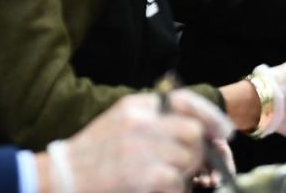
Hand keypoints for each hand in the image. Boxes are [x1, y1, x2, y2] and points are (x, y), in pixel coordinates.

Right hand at [59, 91, 230, 192]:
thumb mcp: (120, 121)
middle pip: (193, 132)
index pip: (186, 102)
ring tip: (162, 178)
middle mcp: (142, 122)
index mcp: (137, 106)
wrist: (62, 179)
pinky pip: (178, 183)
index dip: (210, 117)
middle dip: (195, 151)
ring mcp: (144, 149)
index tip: (223, 132)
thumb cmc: (92, 155)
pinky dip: (174, 189)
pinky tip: (157, 189)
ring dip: (183, 173)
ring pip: (189, 158)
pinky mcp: (148, 177)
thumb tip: (197, 127)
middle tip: (185, 164)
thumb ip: (153, 117)